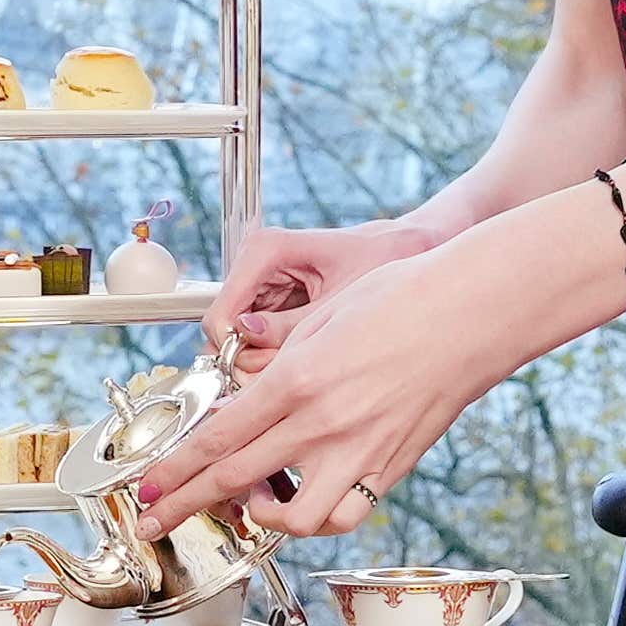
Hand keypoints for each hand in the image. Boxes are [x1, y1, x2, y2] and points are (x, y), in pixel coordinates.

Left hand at [142, 249, 515, 539]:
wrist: (471, 312)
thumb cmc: (403, 298)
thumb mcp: (323, 318)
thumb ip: (280, 361)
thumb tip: (247, 395)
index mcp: (297, 380)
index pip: (218, 439)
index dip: (175, 472)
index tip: (149, 489)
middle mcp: (323, 424)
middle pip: (234, 481)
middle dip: (184, 506)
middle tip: (154, 520)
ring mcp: (359, 453)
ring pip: (292, 518)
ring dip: (259, 518)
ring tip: (248, 506)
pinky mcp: (391, 468)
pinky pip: (344, 516)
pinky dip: (318, 520)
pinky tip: (306, 501)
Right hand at [202, 219, 435, 371]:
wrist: (406, 249)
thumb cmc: (381, 260)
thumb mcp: (338, 301)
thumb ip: (291, 327)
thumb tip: (246, 346)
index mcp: (265, 250)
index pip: (220, 315)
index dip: (233, 353)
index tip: (263, 376)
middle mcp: (256, 265)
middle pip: (226, 333)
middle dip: (254, 360)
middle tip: (295, 373)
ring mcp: (263, 284)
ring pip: (241, 341)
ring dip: (269, 361)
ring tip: (310, 362)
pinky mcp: (273, 302)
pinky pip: (260, 340)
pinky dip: (279, 356)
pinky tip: (310, 357)